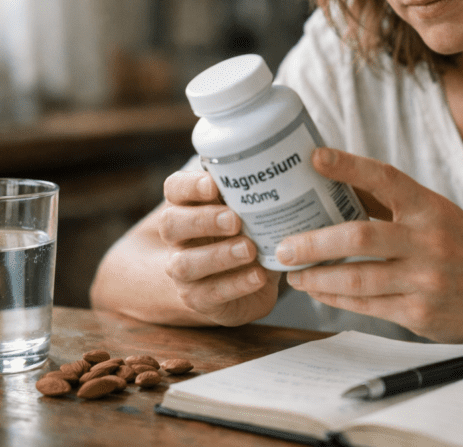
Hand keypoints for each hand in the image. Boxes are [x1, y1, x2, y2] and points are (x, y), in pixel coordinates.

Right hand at [159, 170, 279, 325]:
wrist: (243, 281)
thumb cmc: (249, 233)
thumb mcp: (250, 209)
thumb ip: (256, 191)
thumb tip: (291, 164)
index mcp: (187, 206)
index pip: (174, 189)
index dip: (189, 186)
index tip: (213, 184)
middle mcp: (178, 238)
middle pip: (171, 223)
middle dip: (203, 220)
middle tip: (235, 219)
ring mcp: (184, 271)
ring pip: (186, 263)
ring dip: (219, 255)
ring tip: (249, 249)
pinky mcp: (199, 298)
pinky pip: (211, 293)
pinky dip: (237, 284)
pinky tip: (259, 275)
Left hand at [277, 148, 462, 343]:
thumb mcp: (437, 217)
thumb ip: (392, 206)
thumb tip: (334, 186)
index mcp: (431, 209)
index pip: (386, 179)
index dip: (349, 166)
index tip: (315, 157)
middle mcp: (430, 242)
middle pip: (360, 237)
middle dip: (314, 242)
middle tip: (284, 246)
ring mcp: (425, 280)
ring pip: (357, 278)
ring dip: (317, 277)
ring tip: (294, 273)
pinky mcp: (420, 313)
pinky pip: (367, 306)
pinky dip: (337, 298)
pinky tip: (320, 292)